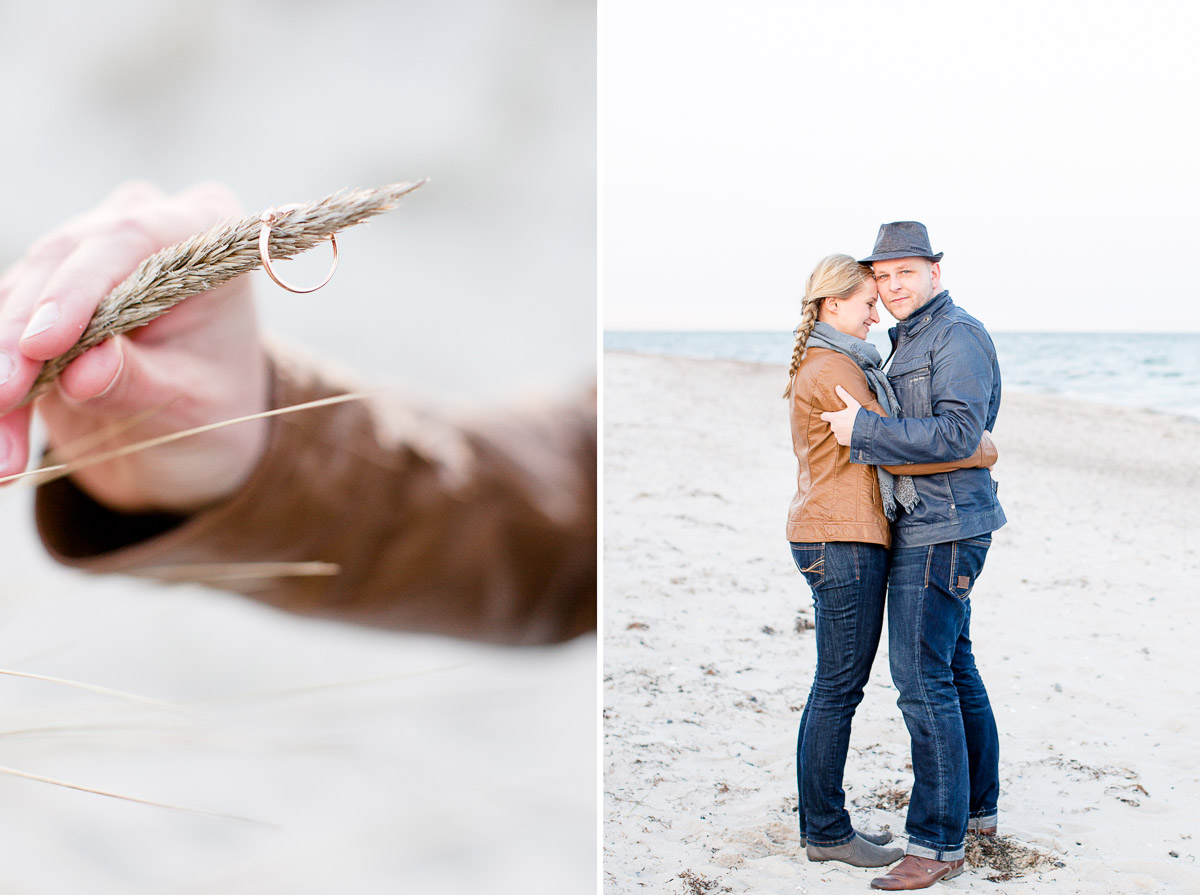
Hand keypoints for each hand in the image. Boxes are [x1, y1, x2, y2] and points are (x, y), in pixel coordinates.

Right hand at [0, 181, 268, 512]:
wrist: (196, 435)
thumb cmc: (214, 408)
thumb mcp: (191, 405)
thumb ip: (136, 382)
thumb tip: (80, 371)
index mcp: (205, 230)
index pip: (132, 239)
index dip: (78, 289)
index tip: (41, 344)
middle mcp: (140, 227)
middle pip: (60, 262)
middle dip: (19, 336)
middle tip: (0, 396)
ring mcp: (84, 255)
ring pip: (17, 298)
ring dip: (1, 375)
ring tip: (2, 451)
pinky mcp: (40, 293)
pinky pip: (2, 331)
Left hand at [819, 384, 860, 445]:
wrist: (867, 432)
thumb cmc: (859, 417)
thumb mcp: (853, 404)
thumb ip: (844, 395)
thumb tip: (837, 387)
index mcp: (834, 418)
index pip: (823, 416)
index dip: (826, 415)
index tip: (830, 414)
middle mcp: (833, 427)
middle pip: (832, 424)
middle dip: (837, 422)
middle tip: (846, 420)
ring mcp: (837, 435)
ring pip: (837, 431)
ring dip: (841, 429)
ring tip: (850, 427)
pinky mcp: (842, 442)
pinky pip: (841, 438)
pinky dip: (844, 436)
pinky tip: (851, 433)